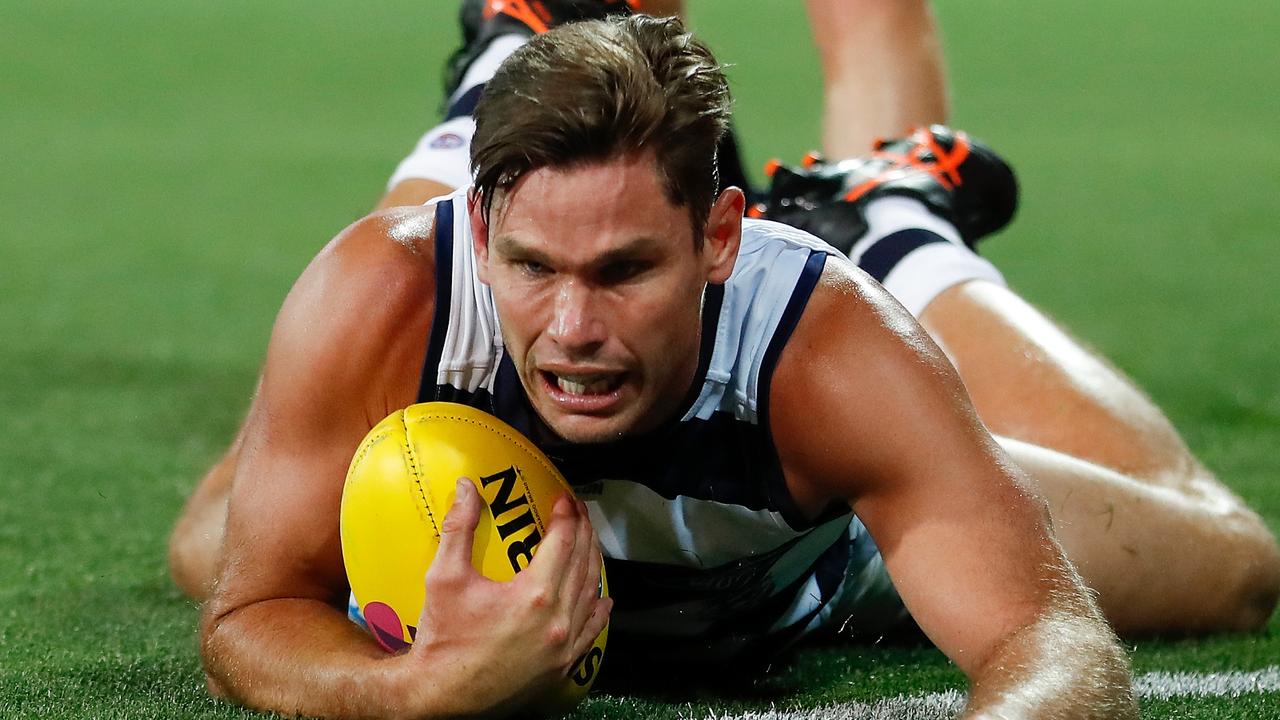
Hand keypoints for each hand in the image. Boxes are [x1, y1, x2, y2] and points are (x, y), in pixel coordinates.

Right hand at [404, 479, 610, 716]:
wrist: (441, 694)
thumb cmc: (442, 637)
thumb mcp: (444, 577)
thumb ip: (459, 527)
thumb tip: (466, 487)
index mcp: (535, 594)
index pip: (563, 542)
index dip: (567, 516)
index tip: (564, 499)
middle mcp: (558, 619)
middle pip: (583, 563)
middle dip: (584, 532)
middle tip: (579, 511)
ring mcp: (564, 645)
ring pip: (591, 593)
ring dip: (593, 562)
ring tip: (588, 542)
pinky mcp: (563, 665)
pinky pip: (591, 630)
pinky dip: (598, 608)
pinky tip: (602, 597)